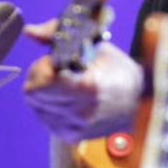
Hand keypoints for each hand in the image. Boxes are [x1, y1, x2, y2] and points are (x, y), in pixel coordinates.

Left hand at [23, 19, 141, 141]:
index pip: (42, 82)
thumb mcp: (94, 43)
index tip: (56, 60)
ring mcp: (74, 127)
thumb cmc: (116, 70)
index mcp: (88, 88)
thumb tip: (29, 31)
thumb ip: (57, 33)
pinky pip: (43, 116)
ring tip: (64, 83)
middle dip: (40, 76)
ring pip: (35, 104)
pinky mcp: (69, 135)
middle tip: (58, 70)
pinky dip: (48, 104)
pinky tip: (65, 97)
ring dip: (43, 91)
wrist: (138, 103)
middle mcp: (80, 113)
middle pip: (33, 93)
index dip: (43, 67)